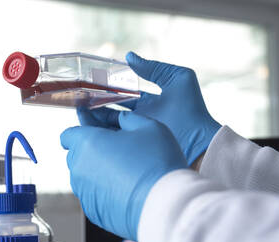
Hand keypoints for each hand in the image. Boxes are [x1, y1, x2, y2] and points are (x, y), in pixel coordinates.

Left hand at [61, 112, 186, 240]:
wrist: (164, 205)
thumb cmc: (156, 163)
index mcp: (86, 143)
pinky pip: (93, 195)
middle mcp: (78, 168)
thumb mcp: (147, 126)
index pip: (68, 134)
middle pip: (77, 155)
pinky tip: (125, 190)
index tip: (94, 130)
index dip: (82, 130)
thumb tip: (117, 119)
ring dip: (98, 171)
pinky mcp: (92, 211)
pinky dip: (104, 191)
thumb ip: (125, 118)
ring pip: (85, 176)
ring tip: (126, 172)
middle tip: (118, 150)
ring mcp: (83, 192)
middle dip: (92, 150)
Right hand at [78, 52, 220, 164]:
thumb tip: (129, 57)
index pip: (124, 96)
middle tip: (80, 102)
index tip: (93, 87)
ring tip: (79, 113)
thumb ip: (153, 67)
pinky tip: (88, 128)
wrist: (198, 140)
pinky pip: (114, 139)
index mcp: (149, 103)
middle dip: (97, 106)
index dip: (109, 91)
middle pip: (113, 111)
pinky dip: (101, 134)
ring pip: (110, 126)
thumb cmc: (192, 108)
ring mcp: (136, 134)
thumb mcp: (178, 78)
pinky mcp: (133, 147)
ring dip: (95, 119)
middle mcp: (140, 118)